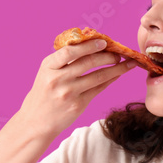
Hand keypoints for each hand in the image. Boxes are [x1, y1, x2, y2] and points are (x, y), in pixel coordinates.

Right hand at [18, 38, 135, 138]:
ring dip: (116, 68)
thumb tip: (90, 44)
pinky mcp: (78, 104)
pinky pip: (99, 89)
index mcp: (48, 66)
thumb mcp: (47, 72)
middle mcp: (58, 78)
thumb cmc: (44, 92)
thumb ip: (63, 60)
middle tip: (118, 53)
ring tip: (126, 63)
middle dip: (108, 56)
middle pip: (88, 62)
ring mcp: (69, 92)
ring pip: (98, 76)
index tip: (103, 42)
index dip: (89, 45)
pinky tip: (119, 74)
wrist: (36, 120)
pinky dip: (111, 80)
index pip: (71, 51)